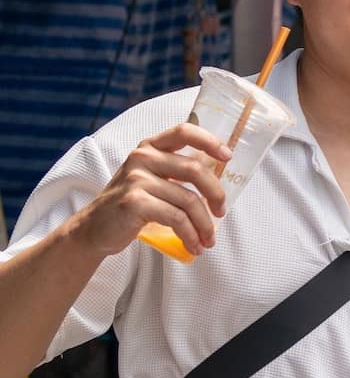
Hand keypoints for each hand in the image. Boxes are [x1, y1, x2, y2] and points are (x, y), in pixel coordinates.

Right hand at [74, 123, 231, 257]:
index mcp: (150, 147)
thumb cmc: (130, 204)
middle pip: (195, 170)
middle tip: (221, 213)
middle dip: (216, 195)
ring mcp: (137, 179)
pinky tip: (194, 245)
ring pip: (189, 200)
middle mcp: (142, 158)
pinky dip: (190, 235)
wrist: (93, 228)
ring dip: (204, 225)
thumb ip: (176, 171)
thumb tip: (218, 177)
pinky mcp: (135, 202)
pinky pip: (176, 218)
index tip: (228, 157)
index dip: (210, 141)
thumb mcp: (151, 178)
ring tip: (207, 240)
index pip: (184, 131)